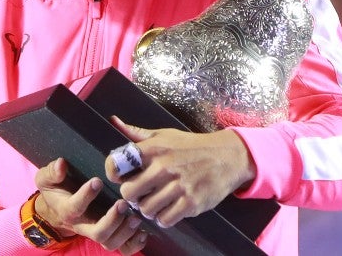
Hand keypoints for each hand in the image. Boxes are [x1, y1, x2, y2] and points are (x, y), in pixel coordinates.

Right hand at [34, 159, 146, 253]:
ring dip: (125, 232)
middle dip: (112, 220)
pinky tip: (143, 232)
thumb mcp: (46, 179)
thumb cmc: (55, 190)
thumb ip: (51, 172)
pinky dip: (134, 244)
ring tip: (136, 217)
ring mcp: (96, 232)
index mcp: (67, 210)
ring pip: (110, 242)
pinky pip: (122, 248)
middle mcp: (82, 225)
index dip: (86, 196)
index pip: (75, 207)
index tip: (97, 181)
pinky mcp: (108, 235)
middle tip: (122, 203)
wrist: (56, 210)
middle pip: (98, 233)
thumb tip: (61, 164)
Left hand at [104, 116, 253, 227]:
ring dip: (148, 209)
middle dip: (132, 196)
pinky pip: (164, 220)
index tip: (121, 177)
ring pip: (146, 209)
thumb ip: (137, 133)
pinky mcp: (191, 203)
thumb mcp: (165, 135)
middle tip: (140, 193)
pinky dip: (163, 217)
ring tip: (155, 201)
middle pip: (128, 193)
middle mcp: (164, 167)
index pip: (117, 165)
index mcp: (154, 148)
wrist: (227, 157)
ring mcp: (178, 186)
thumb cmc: (191, 146)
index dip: (114, 174)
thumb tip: (114, 121)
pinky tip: (168, 208)